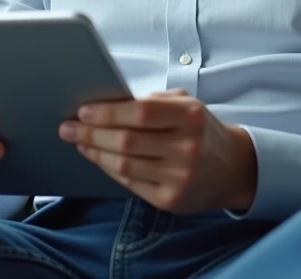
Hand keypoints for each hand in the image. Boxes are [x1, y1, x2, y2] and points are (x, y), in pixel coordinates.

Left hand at [59, 89, 256, 213]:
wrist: (232, 168)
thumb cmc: (201, 129)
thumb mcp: (186, 105)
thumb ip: (153, 102)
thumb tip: (107, 103)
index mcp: (191, 116)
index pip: (141, 112)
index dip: (108, 112)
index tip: (83, 110)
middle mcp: (187, 148)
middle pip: (127, 140)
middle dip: (91, 133)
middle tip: (68, 127)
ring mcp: (179, 177)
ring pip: (124, 164)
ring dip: (95, 152)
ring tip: (78, 141)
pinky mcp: (170, 199)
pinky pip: (129, 183)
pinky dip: (108, 169)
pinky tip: (97, 157)